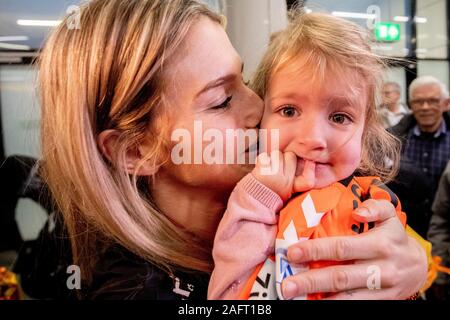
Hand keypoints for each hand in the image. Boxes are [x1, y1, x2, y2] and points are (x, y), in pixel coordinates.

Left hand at [252, 151, 315, 200]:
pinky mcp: (262, 171)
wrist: (252, 200)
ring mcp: (274, 175)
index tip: (311, 162)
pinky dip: (261, 159)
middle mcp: (285, 182)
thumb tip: (307, 160)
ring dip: (272, 158)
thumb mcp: (286, 190)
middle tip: (277, 167)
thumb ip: (294, 178)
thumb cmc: (270, 191)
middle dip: (284, 157)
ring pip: (277, 154)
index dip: (310, 170)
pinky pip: (264, 156)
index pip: (308, 180)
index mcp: (293, 187)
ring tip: (268, 168)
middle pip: (291, 156)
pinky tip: (261, 168)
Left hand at [281, 199, 427, 299]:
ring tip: (295, 300)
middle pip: (340, 277)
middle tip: (286, 286)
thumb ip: (376, 207)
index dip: (315, 250)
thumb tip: (358, 212)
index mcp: (379, 244)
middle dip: (310, 281)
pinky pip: (357, 306)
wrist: (418, 267)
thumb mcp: (390, 217)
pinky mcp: (381, 302)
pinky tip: (315, 303)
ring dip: (320, 300)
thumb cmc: (394, 237)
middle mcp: (380, 269)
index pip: (342, 248)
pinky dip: (335, 305)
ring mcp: (381, 290)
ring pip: (348, 298)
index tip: (292, 252)